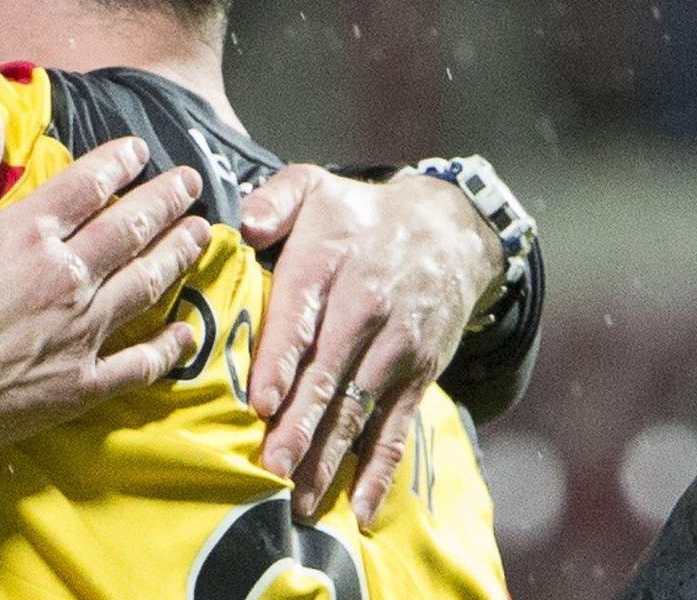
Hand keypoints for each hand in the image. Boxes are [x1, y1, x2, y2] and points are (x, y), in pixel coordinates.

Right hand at [0, 110, 210, 453]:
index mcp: (26, 232)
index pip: (88, 184)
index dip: (119, 162)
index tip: (140, 150)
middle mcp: (64, 275)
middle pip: (131, 227)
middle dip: (166, 200)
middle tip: (191, 183)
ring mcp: (79, 331)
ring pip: (145, 284)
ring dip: (178, 255)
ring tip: (203, 235)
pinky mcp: (80, 383)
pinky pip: (138, 363)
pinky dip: (167, 347)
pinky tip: (186, 331)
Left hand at [239, 165, 500, 525]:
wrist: (448, 231)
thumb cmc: (358, 215)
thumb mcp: (314, 186)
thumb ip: (274, 199)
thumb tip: (247, 223)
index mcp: (329, 265)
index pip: (301, 316)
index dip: (281, 361)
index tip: (260, 401)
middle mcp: (366, 310)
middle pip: (329, 375)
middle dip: (299, 426)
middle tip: (272, 468)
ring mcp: (395, 349)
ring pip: (358, 410)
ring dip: (329, 459)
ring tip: (299, 500)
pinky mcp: (417, 376)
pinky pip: (396, 429)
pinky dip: (380, 473)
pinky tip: (362, 509)